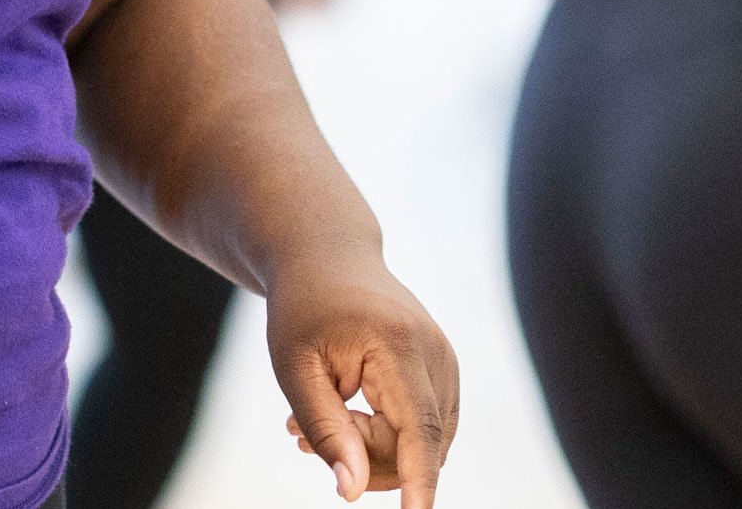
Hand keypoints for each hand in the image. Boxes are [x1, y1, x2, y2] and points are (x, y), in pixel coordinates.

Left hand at [267, 250, 460, 507]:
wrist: (327, 256)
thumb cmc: (304, 309)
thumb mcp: (295, 368)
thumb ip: (325, 430)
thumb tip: (352, 492)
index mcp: (399, 347)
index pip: (418, 432)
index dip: (418, 483)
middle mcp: (436, 354)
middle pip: (418, 446)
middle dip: (366, 459)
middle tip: (300, 437)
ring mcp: (446, 361)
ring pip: (425, 444)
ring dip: (374, 450)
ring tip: (312, 427)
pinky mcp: (443, 369)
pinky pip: (425, 427)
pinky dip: (388, 435)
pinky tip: (345, 415)